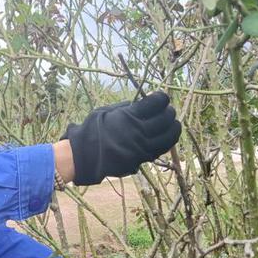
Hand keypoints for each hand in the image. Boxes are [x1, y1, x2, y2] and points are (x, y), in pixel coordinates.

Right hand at [61, 92, 180, 185]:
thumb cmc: (90, 131)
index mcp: (129, 116)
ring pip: (168, 137)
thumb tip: (140, 103)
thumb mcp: (105, 112)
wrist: (83, 156)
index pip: (156, 103)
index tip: (160, 98)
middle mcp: (138, 131)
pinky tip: (165, 138)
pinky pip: (160, 150)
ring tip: (173, 124)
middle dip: (169, 112)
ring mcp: (141, 147)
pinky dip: (166, 142)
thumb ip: (124, 107)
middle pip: (166, 119)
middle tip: (168, 110)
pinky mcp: (141, 159)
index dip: (162, 98)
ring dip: (174, 128)